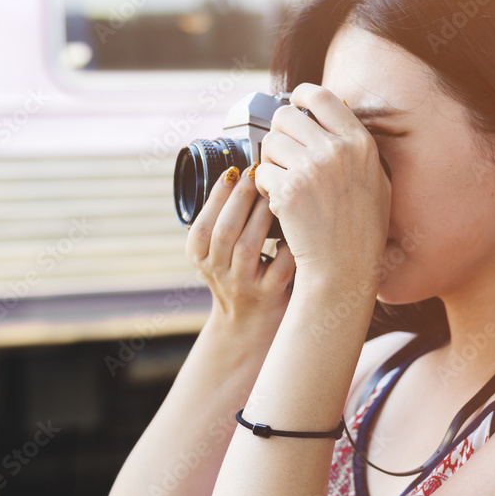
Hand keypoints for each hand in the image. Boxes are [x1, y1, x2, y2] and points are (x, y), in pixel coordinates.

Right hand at [185, 162, 295, 328]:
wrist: (248, 323)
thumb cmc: (238, 274)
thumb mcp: (217, 252)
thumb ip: (222, 220)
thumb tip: (239, 174)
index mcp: (198, 258)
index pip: (202, 226)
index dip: (216, 197)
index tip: (232, 171)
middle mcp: (217, 273)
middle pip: (224, 233)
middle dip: (240, 199)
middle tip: (256, 173)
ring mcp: (243, 285)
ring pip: (248, 247)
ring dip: (261, 216)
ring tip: (274, 192)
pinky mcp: (269, 294)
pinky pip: (279, 265)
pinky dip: (287, 244)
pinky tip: (295, 225)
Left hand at [252, 83, 391, 286]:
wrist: (346, 268)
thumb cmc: (363, 230)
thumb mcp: (377, 182)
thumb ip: (357, 148)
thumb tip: (335, 116)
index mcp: (359, 143)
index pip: (321, 96)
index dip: (300, 95)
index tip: (293, 103)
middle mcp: (336, 151)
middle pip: (286, 117)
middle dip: (279, 134)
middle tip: (284, 156)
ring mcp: (311, 169)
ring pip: (269, 144)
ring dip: (270, 162)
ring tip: (284, 184)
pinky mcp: (288, 190)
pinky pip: (261, 173)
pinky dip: (264, 188)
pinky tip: (279, 203)